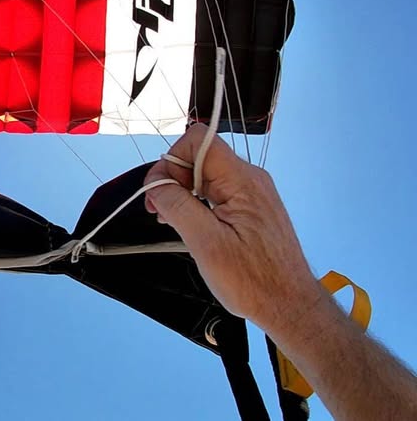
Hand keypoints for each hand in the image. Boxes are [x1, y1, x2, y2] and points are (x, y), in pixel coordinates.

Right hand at [143, 124, 324, 336]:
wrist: (289, 305)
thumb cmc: (253, 281)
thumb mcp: (206, 243)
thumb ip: (178, 206)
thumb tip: (156, 184)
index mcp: (242, 181)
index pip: (199, 140)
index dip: (171, 160)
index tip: (159, 192)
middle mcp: (250, 180)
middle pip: (199, 157)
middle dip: (172, 179)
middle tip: (159, 213)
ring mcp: (252, 193)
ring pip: (205, 175)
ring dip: (182, 193)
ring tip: (172, 223)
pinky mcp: (251, 208)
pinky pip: (216, 192)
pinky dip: (197, 203)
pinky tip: (191, 227)